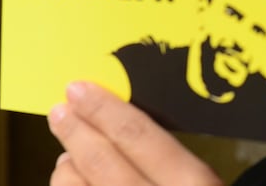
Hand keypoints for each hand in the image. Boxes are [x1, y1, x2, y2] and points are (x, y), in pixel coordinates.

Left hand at [48, 81, 223, 185]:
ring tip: (68, 153)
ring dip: (68, 164)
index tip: (81, 89)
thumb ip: (175, 157)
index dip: (104, 109)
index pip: (137, 136)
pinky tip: (73, 178)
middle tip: (60, 109)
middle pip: (101, 160)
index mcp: (191, 182)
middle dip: (76, 131)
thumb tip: (125, 121)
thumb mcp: (205, 180)